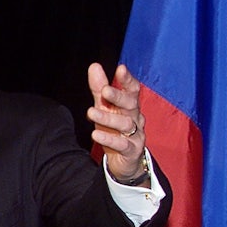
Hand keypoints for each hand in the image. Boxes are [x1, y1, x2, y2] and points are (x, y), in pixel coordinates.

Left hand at [86, 63, 146, 181]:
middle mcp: (135, 118)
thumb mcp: (105, 108)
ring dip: (108, 118)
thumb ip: (99, 89)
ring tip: (91, 112)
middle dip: (119, 97)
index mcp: (130, 106)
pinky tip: (95, 134)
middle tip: (105, 91)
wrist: (124, 161)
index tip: (120, 69)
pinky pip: (122, 144)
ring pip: (125, 124)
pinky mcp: (132, 150)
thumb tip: (94, 66)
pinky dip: (109, 139)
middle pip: (131, 105)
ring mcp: (136, 134)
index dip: (128, 80)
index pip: (133, 90)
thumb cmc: (115, 130)